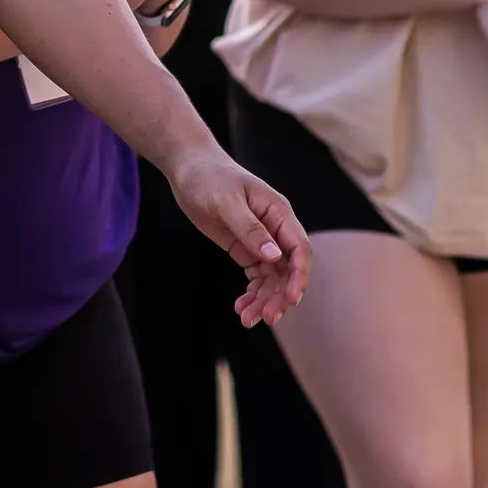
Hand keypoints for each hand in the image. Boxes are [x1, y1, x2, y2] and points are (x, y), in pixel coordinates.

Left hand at [160, 143, 310, 326]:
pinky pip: (256, 276)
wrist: (188, 168)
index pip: (299, 249)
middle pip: (287, 270)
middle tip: (264, 318)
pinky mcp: (245, 247)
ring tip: (247, 319)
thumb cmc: (208, 177)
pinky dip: (252, 293)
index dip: (299, 276)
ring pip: (272, 277)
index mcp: (279, 213)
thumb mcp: (226, 202)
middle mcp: (275, 229)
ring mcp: (261, 240)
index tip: (290, 299)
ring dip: (264, 300)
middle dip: (279, 296)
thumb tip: (274, 256)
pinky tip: (241, 308)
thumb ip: (250, 229)